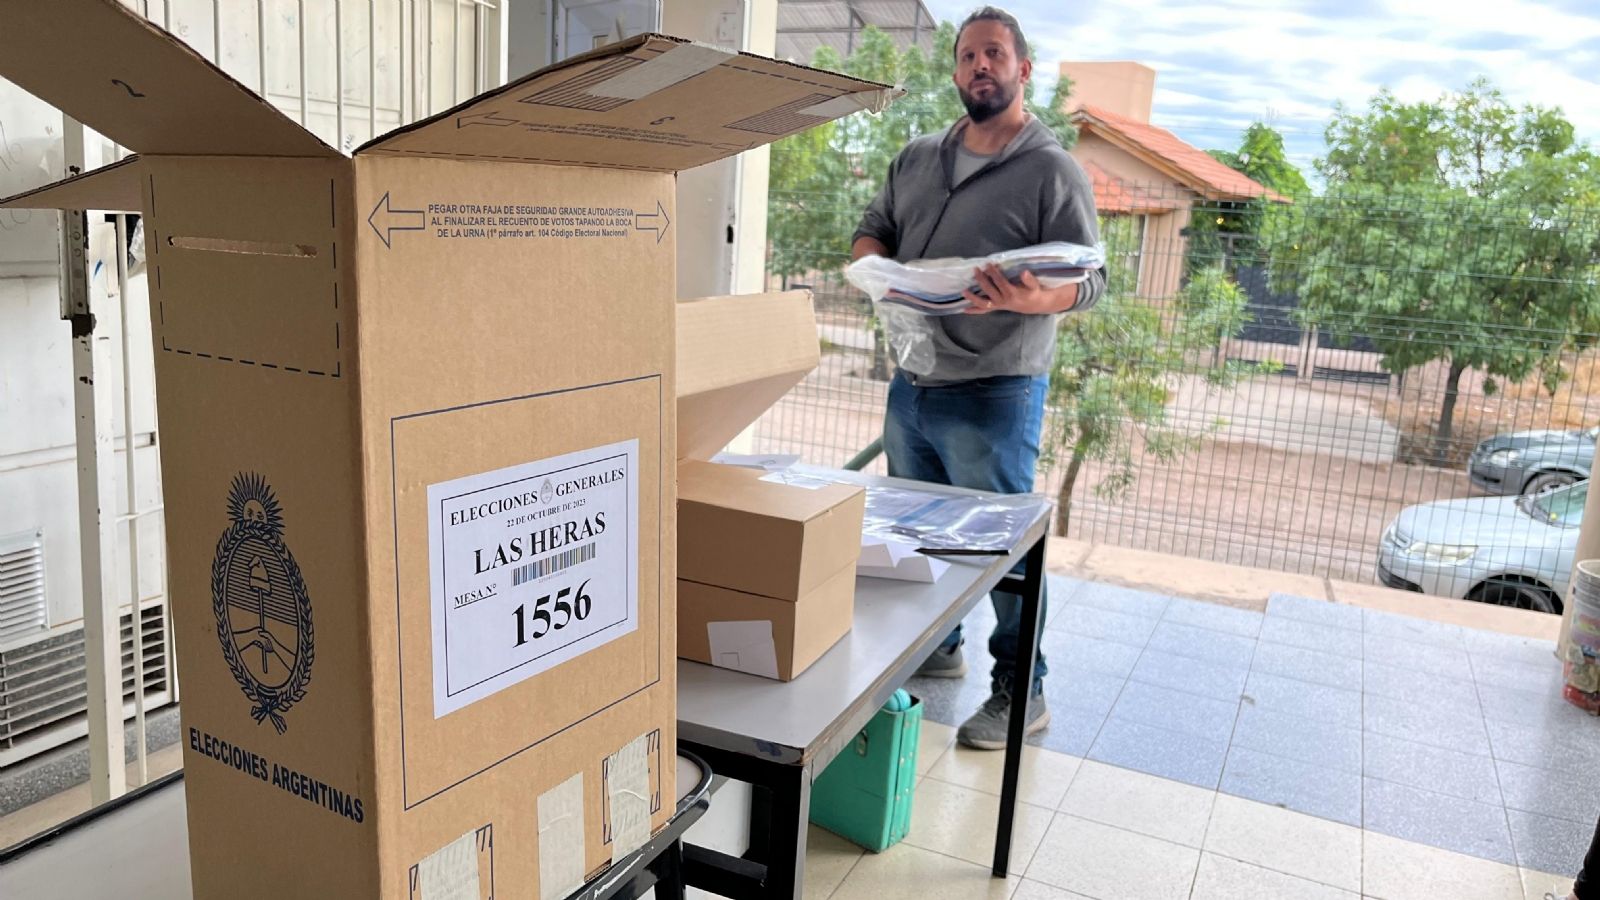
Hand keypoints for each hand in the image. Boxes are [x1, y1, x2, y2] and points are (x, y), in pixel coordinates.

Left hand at [962, 264, 1076, 314]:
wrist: (1034, 305)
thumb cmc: (1033, 292)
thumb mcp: (1035, 286)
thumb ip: (1029, 280)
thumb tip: (1024, 272)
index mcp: (1012, 293)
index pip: (1000, 282)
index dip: (994, 273)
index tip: (988, 264)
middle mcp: (1003, 300)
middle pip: (989, 290)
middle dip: (982, 279)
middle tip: (976, 270)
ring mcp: (998, 305)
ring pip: (983, 303)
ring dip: (973, 297)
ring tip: (963, 291)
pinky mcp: (996, 307)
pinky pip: (984, 310)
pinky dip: (974, 310)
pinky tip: (964, 309)